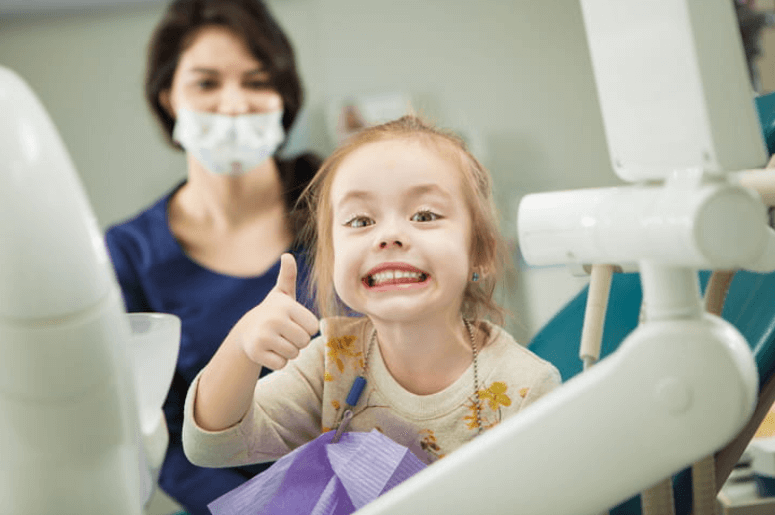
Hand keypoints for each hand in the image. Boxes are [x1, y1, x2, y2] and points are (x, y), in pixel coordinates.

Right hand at [229, 253, 318, 369]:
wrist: (247, 331)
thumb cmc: (274, 312)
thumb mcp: (283, 294)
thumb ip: (288, 276)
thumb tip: (287, 256)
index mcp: (286, 305)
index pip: (313, 327)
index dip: (306, 328)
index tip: (293, 322)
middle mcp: (274, 319)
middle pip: (304, 342)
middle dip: (298, 341)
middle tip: (285, 334)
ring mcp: (263, 336)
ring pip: (294, 354)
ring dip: (289, 352)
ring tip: (277, 341)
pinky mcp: (256, 352)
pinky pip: (282, 364)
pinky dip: (278, 361)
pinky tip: (269, 351)